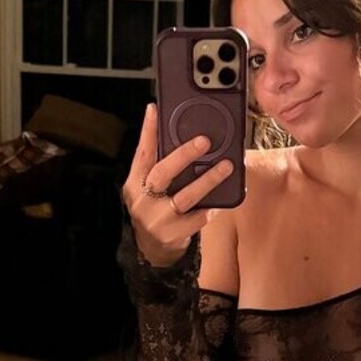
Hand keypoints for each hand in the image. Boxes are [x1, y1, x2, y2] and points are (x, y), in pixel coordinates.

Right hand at [122, 103, 234, 267]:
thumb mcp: (147, 187)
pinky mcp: (173, 234)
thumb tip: (171, 132)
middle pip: (162, 173)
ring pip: (186, 197)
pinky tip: (220, 198)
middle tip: (205, 141)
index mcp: (134, 184)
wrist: (152, 250)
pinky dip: (210, 206)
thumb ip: (156, 164)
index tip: (155, 109)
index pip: (141, 153)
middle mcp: (142, 200)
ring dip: (208, 180)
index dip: (148, 131)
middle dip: (184, 154)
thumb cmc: (154, 209)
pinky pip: (198, 217)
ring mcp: (158, 219)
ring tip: (226, 166)